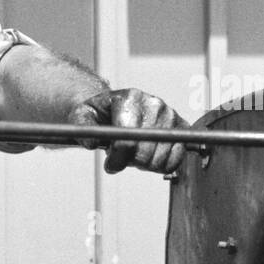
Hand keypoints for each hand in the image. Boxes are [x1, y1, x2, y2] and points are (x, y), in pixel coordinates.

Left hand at [69, 88, 186, 174]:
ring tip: (133, 152)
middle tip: (120, 156)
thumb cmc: (99, 113)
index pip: (127, 140)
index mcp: (130, 98)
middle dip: (128, 161)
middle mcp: (154, 104)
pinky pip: (175, 159)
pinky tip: (148, 155)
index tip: (109, 165)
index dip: (116, 159)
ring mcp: (170, 115)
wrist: (116, 107)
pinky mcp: (181, 127)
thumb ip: (82, 127)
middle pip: (144, 153)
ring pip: (159, 159)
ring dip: (143, 164)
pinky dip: (160, 165)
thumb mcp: (82, 115)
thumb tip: (92, 143)